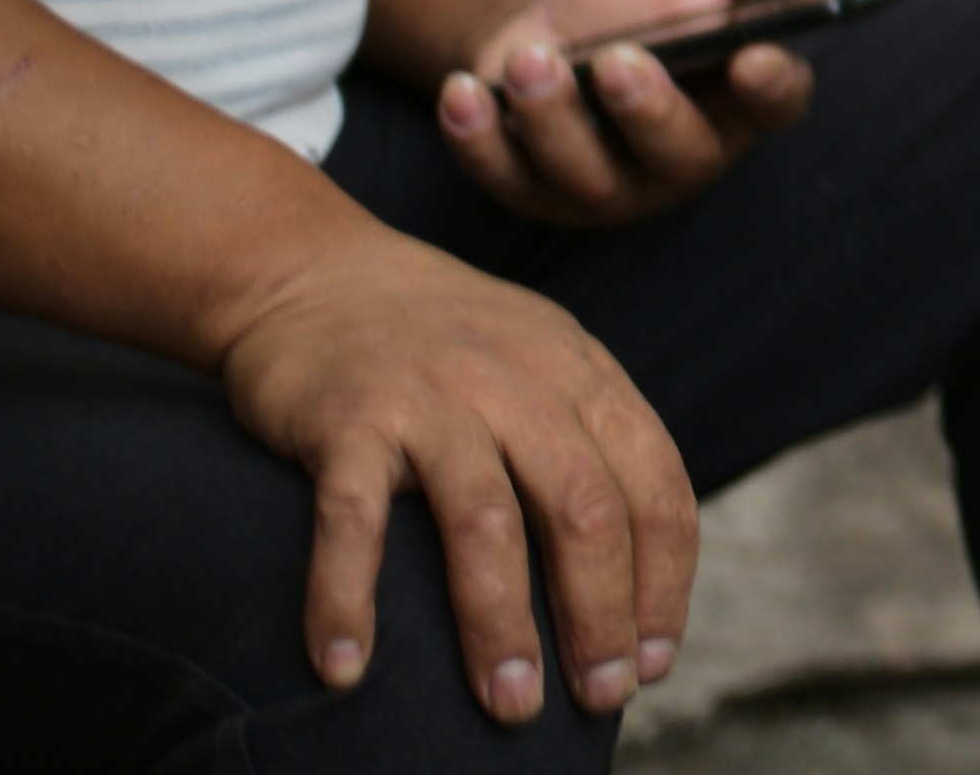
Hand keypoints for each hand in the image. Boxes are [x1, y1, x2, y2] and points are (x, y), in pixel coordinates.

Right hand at [213, 230, 696, 724]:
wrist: (315, 272)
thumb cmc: (444, 344)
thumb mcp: (545, 365)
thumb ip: (592, 444)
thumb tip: (637, 577)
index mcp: (584, 375)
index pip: (656, 487)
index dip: (665, 580)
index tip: (653, 660)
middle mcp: (520, 381)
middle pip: (586, 509)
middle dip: (600, 615)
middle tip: (598, 699)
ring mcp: (431, 396)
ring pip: (486, 522)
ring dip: (499, 626)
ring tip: (507, 706)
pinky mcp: (345, 418)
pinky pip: (353, 521)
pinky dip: (347, 600)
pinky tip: (347, 671)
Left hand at [430, 0, 863, 227]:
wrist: (547, 5)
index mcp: (745, 92)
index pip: (775, 104)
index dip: (768, 88)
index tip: (753, 60)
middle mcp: (687, 150)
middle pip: (679, 155)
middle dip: (647, 111)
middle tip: (617, 61)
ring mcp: (609, 182)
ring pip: (589, 176)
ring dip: (556, 120)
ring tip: (533, 59)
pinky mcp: (535, 191)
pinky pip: (507, 182)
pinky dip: (481, 141)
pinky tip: (468, 92)